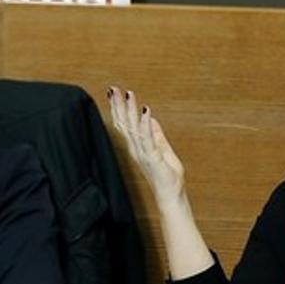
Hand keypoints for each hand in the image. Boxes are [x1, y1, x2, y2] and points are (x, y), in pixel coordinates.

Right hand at [106, 86, 185, 204]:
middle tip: (113, 88)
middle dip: (118, 105)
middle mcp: (136, 148)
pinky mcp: (152, 156)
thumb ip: (155, 133)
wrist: (170, 195)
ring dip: (130, 110)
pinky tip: (145, 110)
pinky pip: (147, 138)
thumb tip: (150, 116)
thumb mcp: (161, 148)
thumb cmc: (167, 175)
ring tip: (128, 94)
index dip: (118, 108)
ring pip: (133, 127)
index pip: (124, 123)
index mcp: (136, 146)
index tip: (114, 93)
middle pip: (124, 123)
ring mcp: (143, 152)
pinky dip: (146, 123)